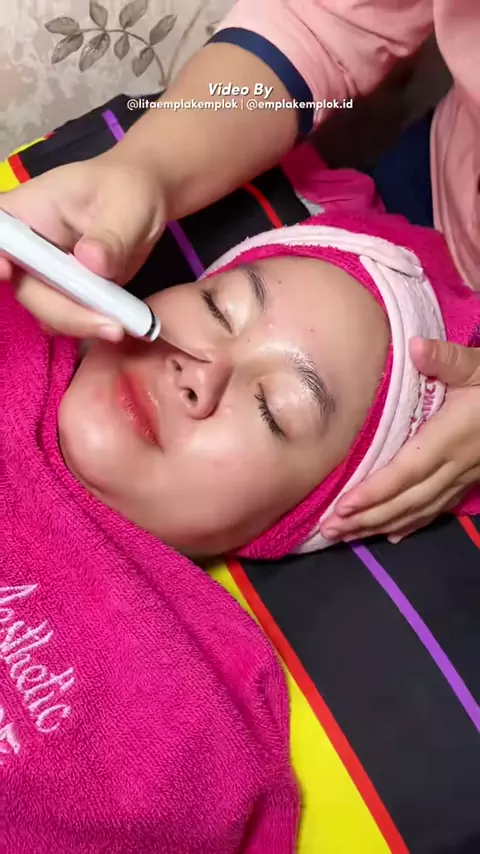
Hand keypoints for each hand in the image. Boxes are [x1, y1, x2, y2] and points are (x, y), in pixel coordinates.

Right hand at [0, 150, 166, 339]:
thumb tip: (92, 262)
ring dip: (81, 323)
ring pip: (46, 311)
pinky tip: (119, 323)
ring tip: (120, 326)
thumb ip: (110, 235)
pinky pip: (67, 319)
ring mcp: (42, 275)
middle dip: (63, 311)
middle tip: (111, 326)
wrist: (142, 203)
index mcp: (23, 213)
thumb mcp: (125, 206)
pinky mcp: (63, 295)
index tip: (7, 271)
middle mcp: (24, 248)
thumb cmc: (126, 189)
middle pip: (25, 288)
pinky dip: (90, 326)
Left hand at [320, 338, 479, 543]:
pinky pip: (436, 509)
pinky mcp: (470, 481)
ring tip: (345, 535)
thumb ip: (447, 359)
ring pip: (418, 509)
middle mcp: (455, 464)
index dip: (375, 491)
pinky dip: (411, 524)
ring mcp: (463, 477)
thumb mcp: (479, 365)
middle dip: (367, 518)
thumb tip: (414, 346)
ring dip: (381, 525)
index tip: (343, 506)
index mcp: (451, 436)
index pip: (407, 471)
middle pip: (406, 499)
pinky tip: (392, 535)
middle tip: (329, 529)